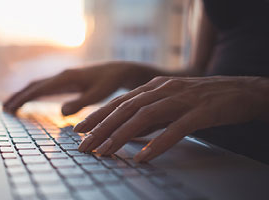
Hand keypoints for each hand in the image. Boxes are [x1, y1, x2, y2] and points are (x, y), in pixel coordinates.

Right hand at [4, 61, 161, 114]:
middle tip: (4, 108)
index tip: (11, 108)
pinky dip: (34, 94)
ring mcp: (63, 77)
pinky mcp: (66, 81)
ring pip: (38, 85)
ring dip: (24, 95)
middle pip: (34, 85)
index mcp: (66, 78)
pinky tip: (30, 100)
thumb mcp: (98, 95)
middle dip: (18, 96)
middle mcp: (61, 76)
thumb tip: (61, 112)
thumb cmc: (110, 83)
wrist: (118, 71)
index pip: (39, 89)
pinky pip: (45, 87)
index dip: (24, 98)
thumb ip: (80, 103)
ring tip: (10, 106)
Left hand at [75, 76, 268, 161]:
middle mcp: (163, 90)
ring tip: (106, 152)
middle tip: (84, 146)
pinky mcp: (200, 111)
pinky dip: (158, 143)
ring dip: (122, 136)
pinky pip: (176, 129)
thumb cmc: (202, 98)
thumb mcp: (170, 102)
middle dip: (101, 128)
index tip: (79, 130)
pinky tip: (144, 157)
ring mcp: (181, 99)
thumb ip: (149, 114)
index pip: (119, 102)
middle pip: (125, 109)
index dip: (97, 116)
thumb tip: (127, 131)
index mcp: (154, 87)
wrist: (241, 90)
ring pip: (145, 117)